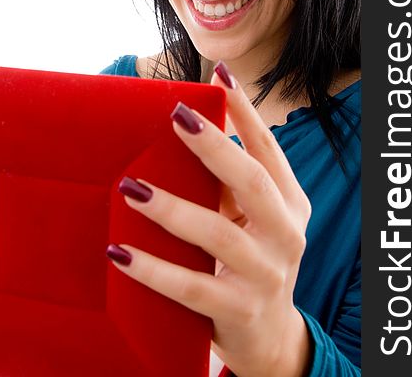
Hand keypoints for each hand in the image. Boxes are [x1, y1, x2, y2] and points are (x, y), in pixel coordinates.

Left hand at [107, 62, 311, 376]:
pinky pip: (191, 286)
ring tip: (131, 187)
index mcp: (291, 203)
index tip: (221, 76)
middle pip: (252, 181)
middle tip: (177, 116)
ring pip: (218, 233)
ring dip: (171, 207)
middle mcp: (286, 233)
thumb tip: (185, 132)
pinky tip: (120, 252)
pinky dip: (154, 268)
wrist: (269, 336)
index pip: (269, 149)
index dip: (246, 111)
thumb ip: (229, 185)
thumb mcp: (253, 220)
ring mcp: (266, 273)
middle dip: (214, 146)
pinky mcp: (240, 309)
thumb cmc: (252, 261)